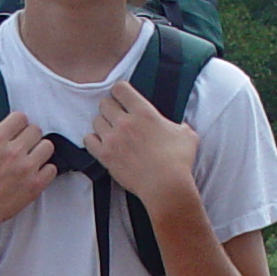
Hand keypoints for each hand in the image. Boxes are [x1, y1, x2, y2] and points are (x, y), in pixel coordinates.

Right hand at [0, 111, 55, 240]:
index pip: (19, 117)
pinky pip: (52, 169)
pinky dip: (46, 170)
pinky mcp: (34, 185)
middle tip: (25, 144)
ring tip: (33, 157)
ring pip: (47, 147)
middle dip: (30, 136)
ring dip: (41, 151)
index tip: (16, 129)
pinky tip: (37, 173)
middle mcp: (12, 151)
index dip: (19, 122)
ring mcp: (26, 168)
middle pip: (36, 130)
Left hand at [85, 80, 200, 212]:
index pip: (121, 89)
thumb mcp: (187, 136)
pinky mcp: (105, 156)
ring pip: (96, 120)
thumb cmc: (178, 161)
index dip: (120, 91)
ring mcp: (113, 139)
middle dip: (110, 108)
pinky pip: (88, 140)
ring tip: (111, 131)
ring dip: (102, 124)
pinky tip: (102, 143)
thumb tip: (181, 126)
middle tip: (117, 116)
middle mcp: (125, 122)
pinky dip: (93, 140)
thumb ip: (181, 126)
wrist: (166, 186)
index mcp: (144, 112)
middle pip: (104, 103)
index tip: (123, 97)